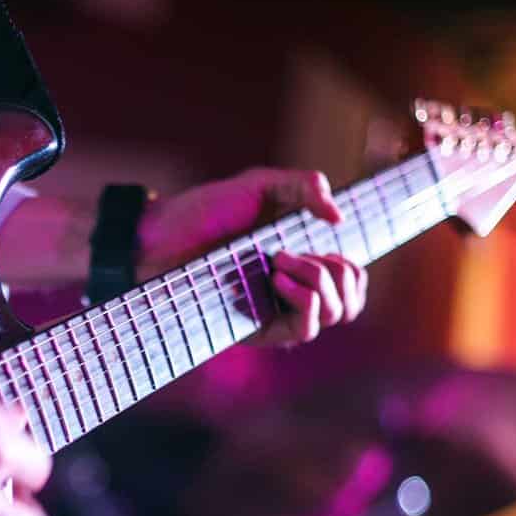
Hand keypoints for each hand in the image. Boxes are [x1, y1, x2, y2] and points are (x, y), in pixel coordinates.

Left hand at [136, 168, 368, 345]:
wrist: (162, 238)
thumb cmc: (205, 212)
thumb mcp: (259, 185)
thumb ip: (304, 186)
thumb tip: (339, 217)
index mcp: (300, 264)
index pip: (351, 283)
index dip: (353, 267)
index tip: (328, 241)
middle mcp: (292, 294)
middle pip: (350, 304)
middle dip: (339, 271)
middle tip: (296, 250)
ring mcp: (276, 313)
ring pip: (333, 315)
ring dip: (318, 280)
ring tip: (278, 260)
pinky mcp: (257, 329)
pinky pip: (303, 330)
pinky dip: (305, 300)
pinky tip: (277, 278)